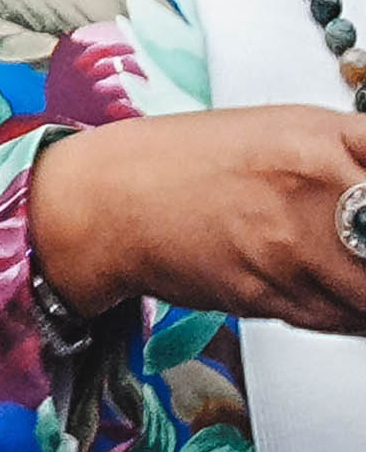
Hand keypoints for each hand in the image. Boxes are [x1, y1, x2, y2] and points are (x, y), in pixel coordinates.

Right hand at [30, 104, 365, 329]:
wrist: (110, 202)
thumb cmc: (189, 161)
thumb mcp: (284, 131)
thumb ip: (352, 155)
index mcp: (321, 137)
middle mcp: (319, 188)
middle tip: (357, 243)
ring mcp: (303, 247)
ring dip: (363, 285)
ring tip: (340, 264)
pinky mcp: (288, 301)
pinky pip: (350, 320)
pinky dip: (348, 310)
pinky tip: (321, 284)